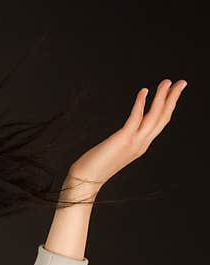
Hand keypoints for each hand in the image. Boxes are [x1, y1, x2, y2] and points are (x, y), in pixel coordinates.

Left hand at [69, 78, 186, 187]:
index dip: (169, 107)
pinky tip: (144, 91)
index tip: (173, 92)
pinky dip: (141, 103)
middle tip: (181, 82)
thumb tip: (123, 133)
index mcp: (141, 146)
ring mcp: (134, 142)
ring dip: (162, 97)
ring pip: (154, 116)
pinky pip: (135, 117)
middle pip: (163, 118)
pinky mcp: (123, 139)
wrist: (84, 182)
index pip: (159, 123)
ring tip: (167, 82)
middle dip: (173, 98)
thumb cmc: (94, 166)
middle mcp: (142, 144)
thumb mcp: (115, 151)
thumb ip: (123, 141)